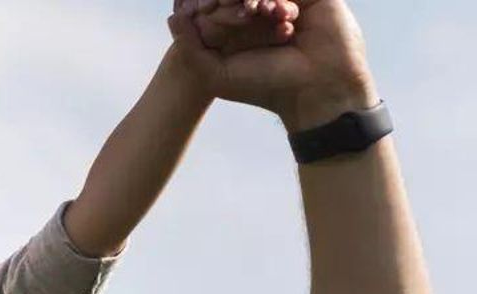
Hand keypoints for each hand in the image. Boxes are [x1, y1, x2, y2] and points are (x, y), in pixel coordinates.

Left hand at [169, 0, 376, 129]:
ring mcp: (283, 2)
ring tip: (253, 12)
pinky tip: (280, 14)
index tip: (200, 10)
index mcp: (235, 30)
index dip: (204, 5)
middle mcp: (258, 15)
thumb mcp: (216, 73)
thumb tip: (172, 16)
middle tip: (226, 8)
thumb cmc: (266, 86)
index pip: (212, 6)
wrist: (317, 89)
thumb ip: (190, 47)